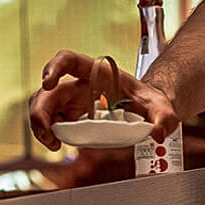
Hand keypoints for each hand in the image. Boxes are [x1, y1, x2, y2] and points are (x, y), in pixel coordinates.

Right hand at [28, 50, 182, 150]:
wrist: (146, 112)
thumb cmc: (149, 103)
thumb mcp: (161, 108)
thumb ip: (164, 118)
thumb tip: (158, 134)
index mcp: (97, 73)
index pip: (69, 60)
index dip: (53, 67)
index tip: (47, 82)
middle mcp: (78, 85)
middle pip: (48, 91)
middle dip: (40, 111)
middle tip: (49, 134)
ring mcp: (71, 101)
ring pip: (42, 106)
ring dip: (40, 125)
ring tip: (53, 143)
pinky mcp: (70, 117)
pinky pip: (49, 122)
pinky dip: (47, 133)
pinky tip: (57, 144)